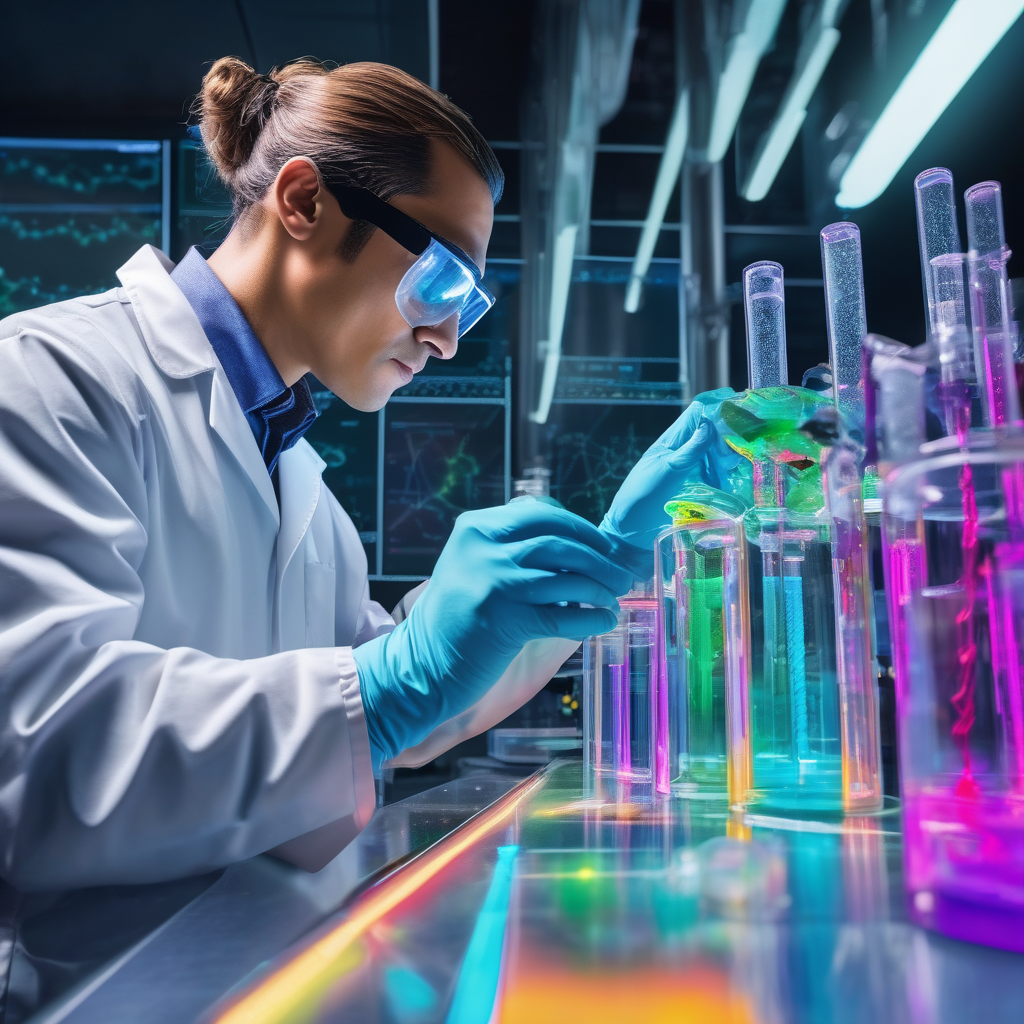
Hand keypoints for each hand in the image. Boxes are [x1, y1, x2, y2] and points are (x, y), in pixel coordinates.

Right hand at [353, 500, 632, 765]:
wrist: (421, 666)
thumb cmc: (457, 620)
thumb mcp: (474, 565)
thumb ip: (513, 547)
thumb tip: (579, 544)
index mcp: (476, 527)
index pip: (542, 513)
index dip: (580, 528)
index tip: (602, 546)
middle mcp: (484, 547)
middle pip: (561, 540)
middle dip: (600, 557)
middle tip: (621, 575)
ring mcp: (494, 581)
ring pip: (568, 575)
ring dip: (601, 588)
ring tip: (614, 599)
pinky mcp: (504, 619)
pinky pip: (564, 614)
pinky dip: (591, 618)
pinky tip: (603, 621)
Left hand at [600, 387, 741, 555]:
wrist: (630, 534)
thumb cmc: (641, 497)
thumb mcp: (667, 470)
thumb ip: (690, 449)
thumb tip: (710, 424)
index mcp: (672, 441)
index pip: (697, 413)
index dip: (717, 405)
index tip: (741, 403)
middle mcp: (683, 453)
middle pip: (712, 434)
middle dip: (732, 433)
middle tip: (755, 437)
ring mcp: (690, 472)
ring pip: (717, 456)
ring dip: (733, 456)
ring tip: (753, 458)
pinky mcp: (695, 492)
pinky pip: (716, 479)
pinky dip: (729, 477)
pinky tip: (743, 480)